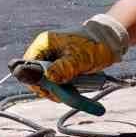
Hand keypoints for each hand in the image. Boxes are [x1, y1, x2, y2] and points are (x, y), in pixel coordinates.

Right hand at [16, 14, 130, 98]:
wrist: (108, 41)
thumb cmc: (93, 45)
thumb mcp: (79, 58)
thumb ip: (64, 68)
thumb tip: (50, 78)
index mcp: (44, 44)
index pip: (27, 65)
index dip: (35, 79)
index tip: (47, 89)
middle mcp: (45, 52)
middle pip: (36, 75)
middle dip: (48, 87)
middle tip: (61, 94)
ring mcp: (53, 60)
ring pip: (46, 81)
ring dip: (57, 89)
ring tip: (72, 92)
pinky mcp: (61, 67)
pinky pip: (56, 82)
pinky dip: (64, 88)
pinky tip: (73, 90)